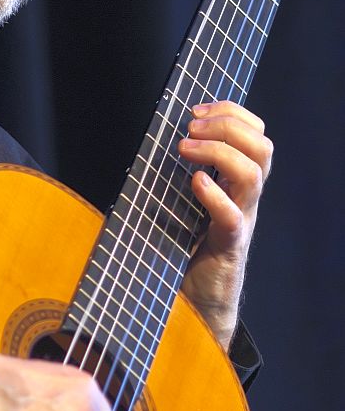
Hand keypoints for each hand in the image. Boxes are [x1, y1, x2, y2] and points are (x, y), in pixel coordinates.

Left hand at [178, 101, 272, 347]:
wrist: (193, 303)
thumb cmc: (182, 250)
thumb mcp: (181, 203)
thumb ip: (177, 174)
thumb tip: (148, 141)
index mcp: (236, 183)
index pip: (255, 133)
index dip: (231, 112)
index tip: (195, 108)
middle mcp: (245, 198)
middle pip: (262, 146)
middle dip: (227, 125)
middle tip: (190, 126)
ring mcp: (240, 220)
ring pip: (253, 174)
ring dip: (218, 152)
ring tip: (185, 149)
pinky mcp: (227, 246)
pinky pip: (232, 216)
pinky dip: (214, 195)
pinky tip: (194, 183)